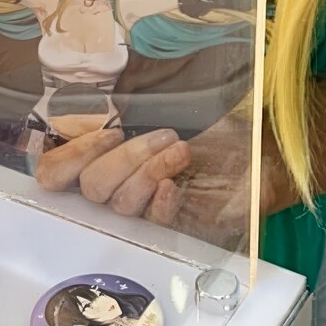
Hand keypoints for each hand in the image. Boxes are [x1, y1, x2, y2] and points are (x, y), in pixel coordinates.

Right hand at [34, 104, 284, 246]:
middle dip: (122, 157)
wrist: (269, 150)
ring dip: (148, 169)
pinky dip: (160, 200)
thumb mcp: (171, 103)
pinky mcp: (176, 226)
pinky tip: (178, 184)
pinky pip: (150, 221)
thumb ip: (127, 103)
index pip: (56, 171)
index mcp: (110, 155)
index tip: (106, 132)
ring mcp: (147, 209)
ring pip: (118, 203)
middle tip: (162, 136)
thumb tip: (87, 99)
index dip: (67, 157)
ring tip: (182, 149)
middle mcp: (121, 185)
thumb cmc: (221, 124)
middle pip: (90, 187)